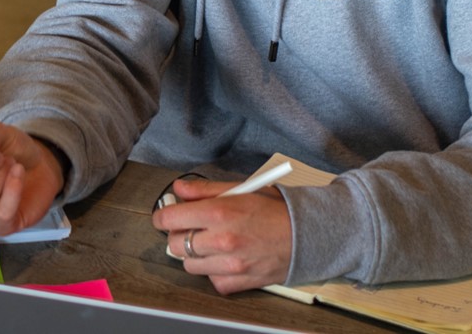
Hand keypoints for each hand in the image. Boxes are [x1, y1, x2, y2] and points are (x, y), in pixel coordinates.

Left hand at [152, 177, 291, 292]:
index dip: (163, 216)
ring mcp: (230, 265)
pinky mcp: (240, 282)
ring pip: (189, 265)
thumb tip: (179, 189)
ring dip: (194, 255)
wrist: (308, 235)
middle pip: (175, 244)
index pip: (170, 219)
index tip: (165, 216)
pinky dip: (214, 272)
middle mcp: (221, 240)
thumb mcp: (240, 189)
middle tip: (191, 228)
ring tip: (210, 244)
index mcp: (219, 212)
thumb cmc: (276, 210)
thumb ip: (205, 190)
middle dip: (178, 234)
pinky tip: (225, 259)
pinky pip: (211, 281)